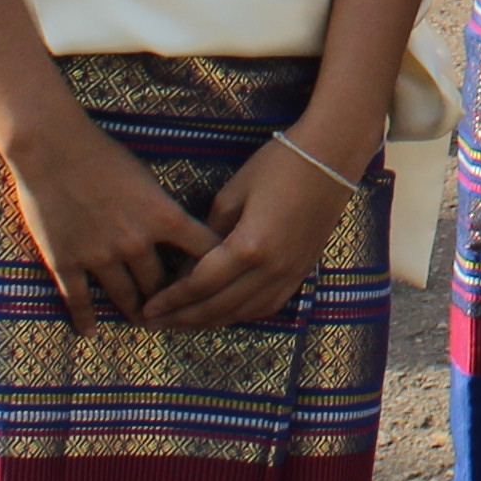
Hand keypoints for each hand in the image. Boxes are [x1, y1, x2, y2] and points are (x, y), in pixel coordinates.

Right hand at [0, 118, 217, 329]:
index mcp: (163, 217)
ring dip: (137, 312)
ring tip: (144, 322)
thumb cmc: (102, 153)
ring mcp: (100, 256)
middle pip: (163, 283)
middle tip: (177, 312)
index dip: (216, 270)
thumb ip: (162, 209)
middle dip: (171, 299)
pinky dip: (85, 319)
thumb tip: (178, 231)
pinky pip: (79, 299)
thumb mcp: (146, 178)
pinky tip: (90, 332)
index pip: (204, 251)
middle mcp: (136, 243)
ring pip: (126, 296)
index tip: (221, 282)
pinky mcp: (67, 262)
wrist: (52, 149)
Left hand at [146, 130, 361, 328]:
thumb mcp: (232, 193)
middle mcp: (270, 269)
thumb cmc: (278, 165)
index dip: (172, 300)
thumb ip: (207, 234)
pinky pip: (267, 306)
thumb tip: (188, 267)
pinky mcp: (302, 272)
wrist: (331, 158)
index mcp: (248, 247)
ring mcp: (290, 274)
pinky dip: (241, 314)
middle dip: (183, 318)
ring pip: (243, 313)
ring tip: (183, 323)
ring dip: (210, 322)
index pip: (200, 285)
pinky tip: (223, 314)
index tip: (149, 308)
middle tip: (155, 323)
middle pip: (219, 306)